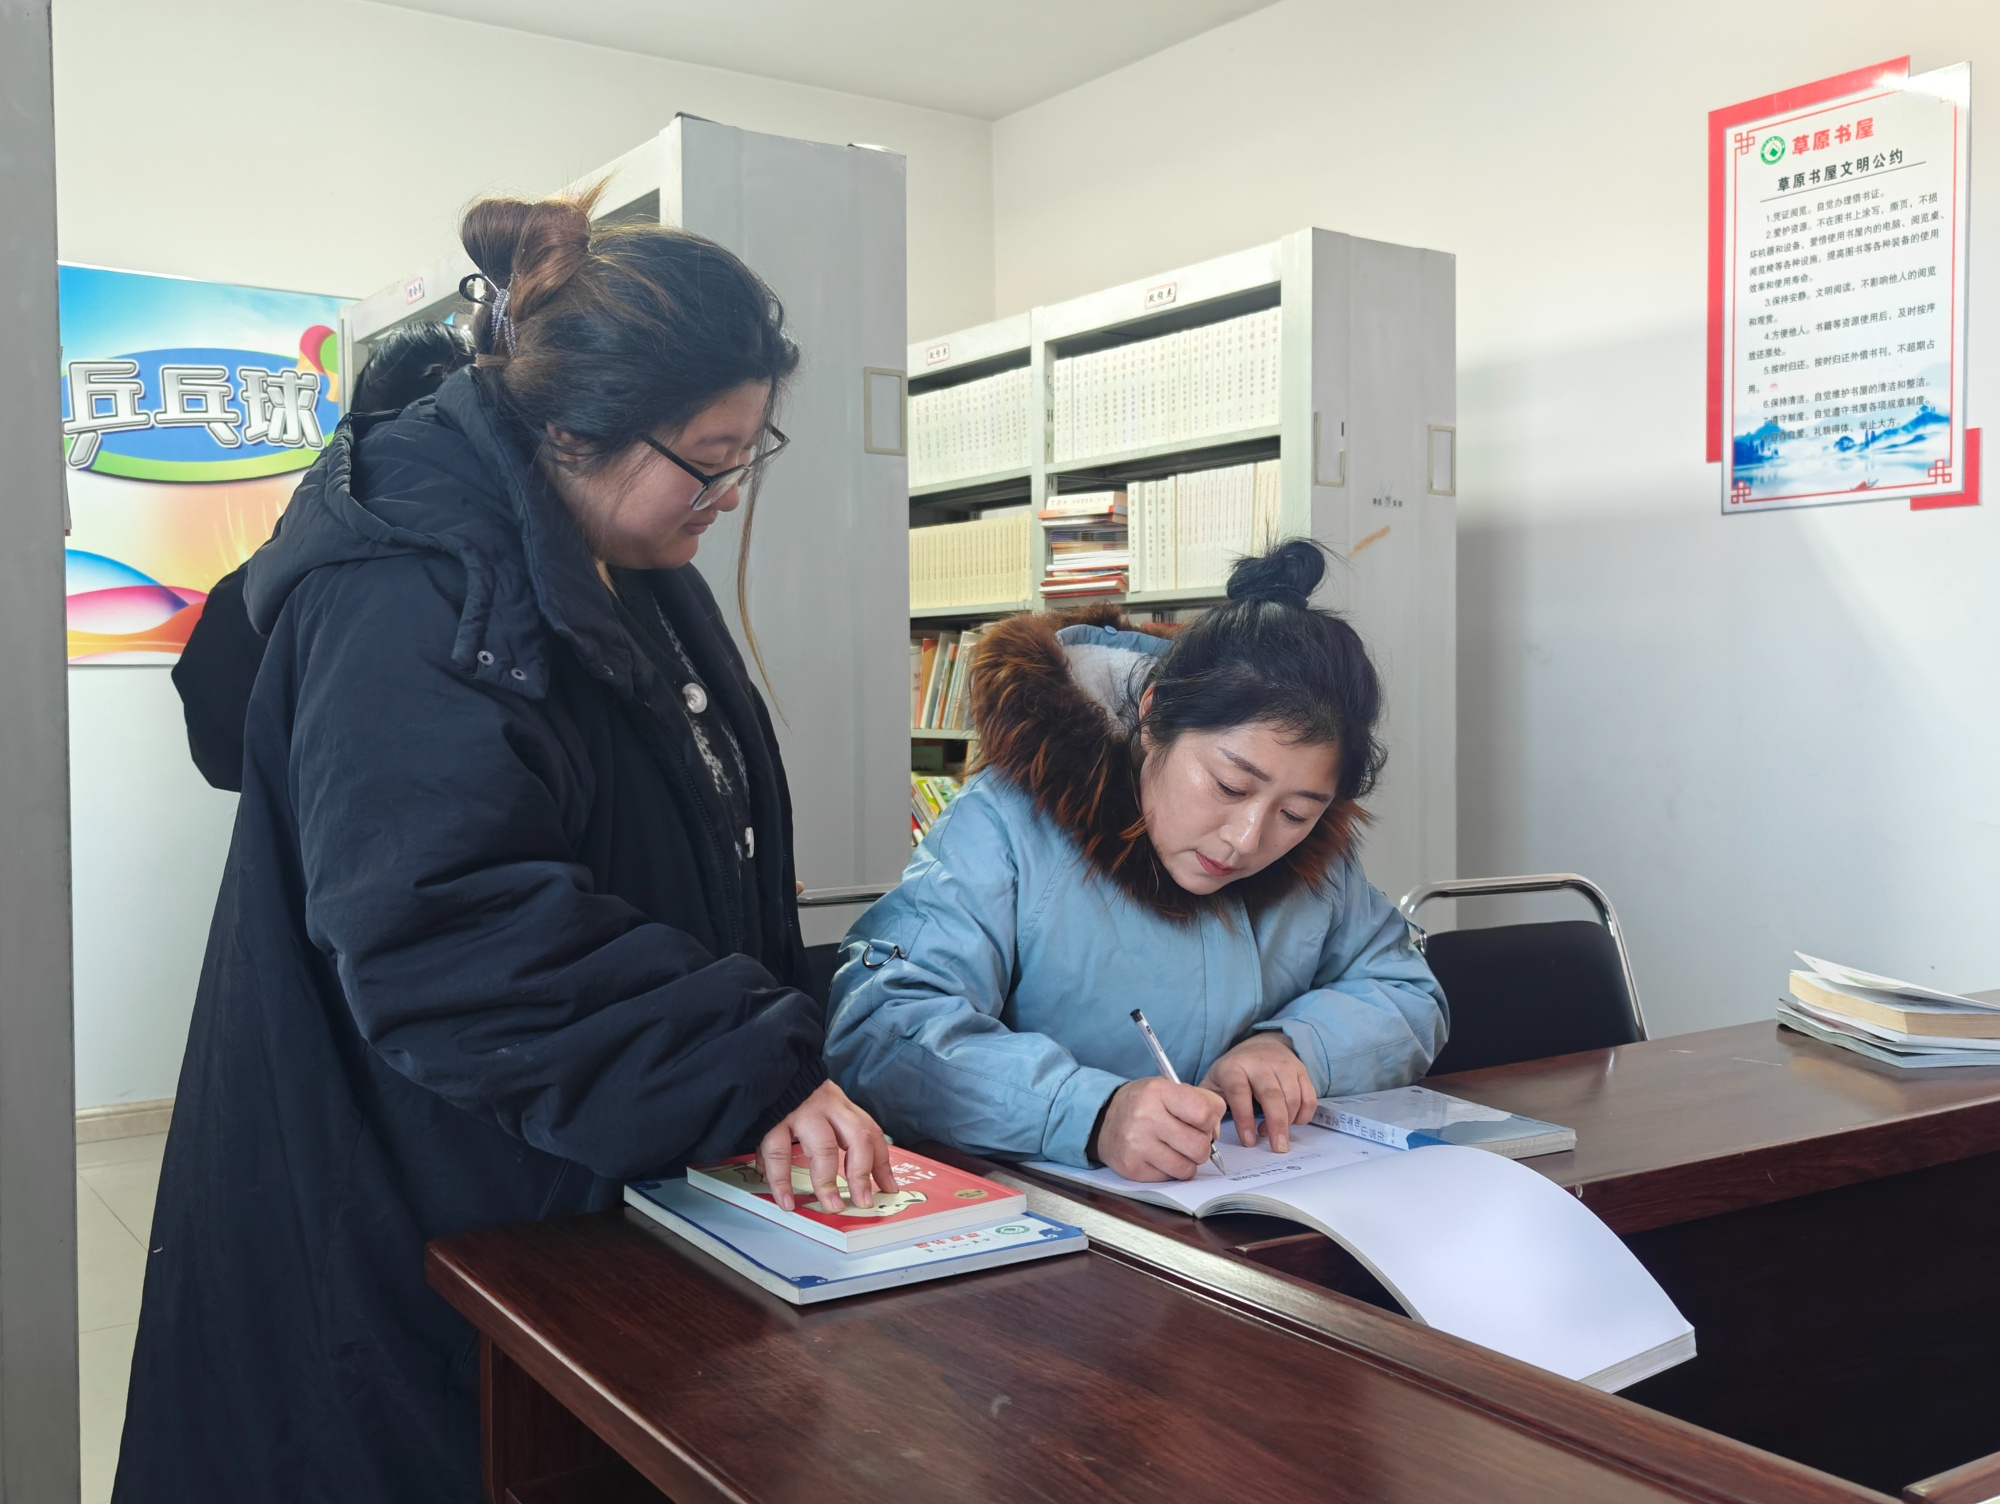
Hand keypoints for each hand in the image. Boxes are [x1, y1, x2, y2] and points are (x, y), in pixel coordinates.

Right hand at [757, 1080, 898, 1213]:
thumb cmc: (794, 1097)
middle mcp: (826, 1106)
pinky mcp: (772, 1121)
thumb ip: (839, 1135)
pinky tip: (786, 1200)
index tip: (888, 1189)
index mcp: (841, 1105)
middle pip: (856, 1138)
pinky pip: (779, 1154)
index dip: (882, 1163)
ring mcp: (800, 1112)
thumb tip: (860, 1176)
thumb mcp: (823, 1109)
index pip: (871, 1133)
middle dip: (861, 1174)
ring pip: (822, 1148)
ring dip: (827, 1182)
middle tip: (862, 1201)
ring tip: (830, 1205)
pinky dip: (782, 1181)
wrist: (763, 1071)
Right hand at [1096, 1077, 1225, 1181]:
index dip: (1209, 1121)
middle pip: (1199, 1146)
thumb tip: (1216, 1132)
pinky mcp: (1132, 1168)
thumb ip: (1200, 1102)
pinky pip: (1169, 1179)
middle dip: (1201, 1146)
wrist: (1102, 1119)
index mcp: (1158, 1091)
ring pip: (1187, 1168)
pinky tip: (1158, 1157)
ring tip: (1174, 1150)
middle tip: (1188, 1139)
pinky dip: (1170, 1171)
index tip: (1201, 1121)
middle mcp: (1145, 1117)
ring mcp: (1137, 1145)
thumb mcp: (1168, 1089)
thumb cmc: (1143, 1104)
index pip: (1204, 1113)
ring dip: (1187, 1162)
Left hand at [1201, 1032, 1316, 1152]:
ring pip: (1292, 1097)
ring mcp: (1283, 1066)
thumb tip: (1211, 1134)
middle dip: (1276, 1124)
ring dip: (1288, 1121)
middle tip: (1278, 1147)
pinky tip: (1292, 1122)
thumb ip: (1210, 1106)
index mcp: (1234, 1068)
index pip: (1239, 1092)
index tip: (1249, 1141)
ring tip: (1277, 1135)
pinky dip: (1304, 1115)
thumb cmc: (1235, 1070)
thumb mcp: (1214, 1083)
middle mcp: (1260, 1064)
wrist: (1261, 1045)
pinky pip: (1309, 1097)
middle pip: (1271, 1095)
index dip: (1245, 1119)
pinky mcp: (1301, 1071)